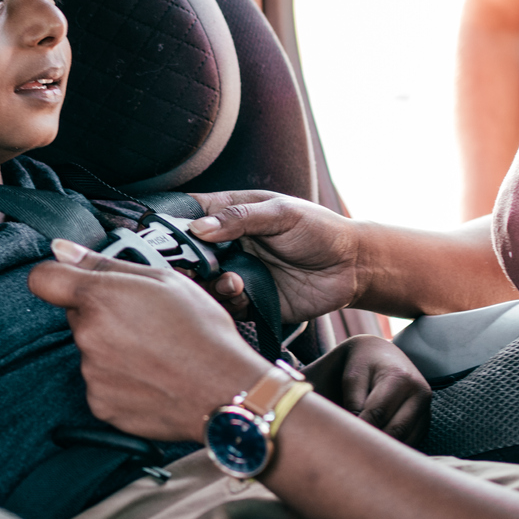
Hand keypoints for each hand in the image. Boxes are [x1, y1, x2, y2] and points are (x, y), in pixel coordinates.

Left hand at [28, 239, 275, 442]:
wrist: (224, 389)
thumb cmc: (202, 332)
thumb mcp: (163, 280)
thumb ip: (105, 262)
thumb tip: (62, 250)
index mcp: (99, 298)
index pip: (43, 279)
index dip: (58, 276)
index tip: (73, 281)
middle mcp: (88, 336)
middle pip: (76, 316)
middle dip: (101, 314)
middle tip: (142, 320)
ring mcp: (92, 375)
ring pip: (91, 351)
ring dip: (112, 349)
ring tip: (154, 352)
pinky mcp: (101, 405)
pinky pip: (100, 384)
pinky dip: (119, 381)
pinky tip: (150, 376)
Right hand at [185, 190, 363, 322]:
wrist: (352, 267)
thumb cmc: (321, 230)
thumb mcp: (282, 214)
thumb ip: (240, 219)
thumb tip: (199, 228)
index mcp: (233, 214)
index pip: (192, 215)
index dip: (175, 224)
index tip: (167, 237)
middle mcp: (230, 244)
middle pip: (191, 254)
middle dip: (187, 263)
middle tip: (193, 268)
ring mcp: (239, 271)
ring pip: (205, 282)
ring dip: (209, 284)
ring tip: (230, 281)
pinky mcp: (251, 299)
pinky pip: (227, 305)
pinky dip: (229, 302)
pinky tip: (242, 293)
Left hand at [305, 334, 430, 443]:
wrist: (381, 354)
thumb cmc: (362, 366)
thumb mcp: (352, 378)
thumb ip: (353, 403)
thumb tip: (355, 434)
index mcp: (400, 378)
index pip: (377, 414)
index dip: (359, 430)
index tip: (344, 440)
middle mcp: (419, 393)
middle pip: (394, 431)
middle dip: (373, 443)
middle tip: (351, 451)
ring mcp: (426, 408)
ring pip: (404, 440)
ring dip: (384, 448)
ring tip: (362, 449)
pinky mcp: (425, 420)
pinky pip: (410, 442)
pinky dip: (393, 447)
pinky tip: (376, 445)